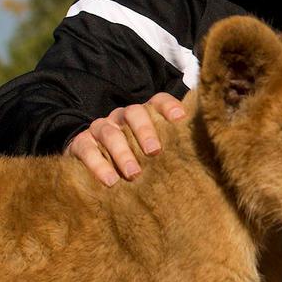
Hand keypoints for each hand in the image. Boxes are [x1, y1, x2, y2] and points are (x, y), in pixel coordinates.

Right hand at [64, 92, 185, 185]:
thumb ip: (172, 146)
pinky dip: (98, 165)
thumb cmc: (134, 155)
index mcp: (143, 115)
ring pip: (111, 134)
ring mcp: (101, 128)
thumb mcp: (152, 150)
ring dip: (122, 154)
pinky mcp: (81, 143)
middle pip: (134, 114)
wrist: (91, 159)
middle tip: (154, 152)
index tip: (180, 118)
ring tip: (133, 174)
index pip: (158, 101)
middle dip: (145, 132)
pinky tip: (110, 180)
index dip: (169, 107)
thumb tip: (200, 150)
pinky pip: (87, 150)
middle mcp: (121, 117)